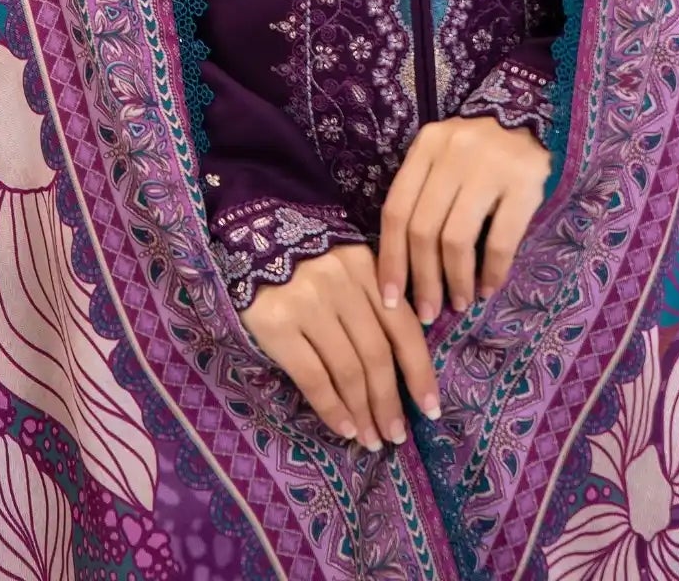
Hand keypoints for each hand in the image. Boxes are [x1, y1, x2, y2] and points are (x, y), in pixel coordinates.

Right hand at [238, 240, 440, 449]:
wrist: (247, 240)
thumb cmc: (306, 260)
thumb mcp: (347, 266)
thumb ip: (373, 301)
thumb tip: (402, 368)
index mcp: (365, 266)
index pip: (403, 326)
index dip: (420, 372)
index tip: (431, 408)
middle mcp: (341, 283)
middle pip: (376, 354)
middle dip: (389, 402)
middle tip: (396, 435)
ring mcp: (308, 304)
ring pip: (347, 370)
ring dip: (363, 412)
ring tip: (371, 439)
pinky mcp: (277, 325)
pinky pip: (313, 377)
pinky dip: (332, 408)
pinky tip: (344, 428)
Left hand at [376, 115, 548, 323]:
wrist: (533, 116)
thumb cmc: (480, 147)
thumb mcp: (444, 156)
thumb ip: (423, 194)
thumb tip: (404, 265)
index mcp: (426, 146)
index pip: (397, 210)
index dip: (390, 259)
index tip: (389, 298)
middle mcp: (453, 152)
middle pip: (423, 229)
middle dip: (422, 280)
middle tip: (427, 312)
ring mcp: (489, 165)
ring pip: (457, 238)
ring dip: (455, 280)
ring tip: (460, 303)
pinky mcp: (524, 181)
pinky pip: (501, 239)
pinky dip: (492, 271)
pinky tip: (489, 288)